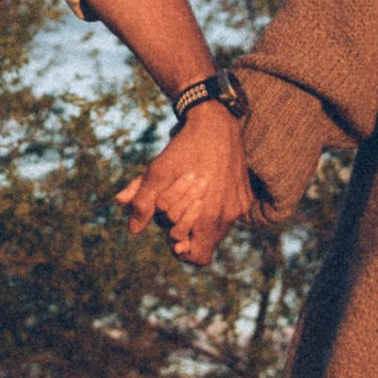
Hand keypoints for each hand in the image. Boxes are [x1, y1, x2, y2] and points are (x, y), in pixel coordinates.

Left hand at [117, 104, 251, 265]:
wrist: (216, 121)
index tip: (171, 237)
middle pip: (203, 242)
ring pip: (215, 228)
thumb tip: (133, 230)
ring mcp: (240, 205)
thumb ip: (143, 203)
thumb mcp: (158, 173)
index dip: (182, 251)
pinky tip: (203, 186)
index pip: (199, 257)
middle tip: (173, 205)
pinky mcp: (245, 195)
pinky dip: (211, 207)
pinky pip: (226, 214)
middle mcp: (230, 215)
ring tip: (186, 193)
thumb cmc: (184, 148)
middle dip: (184, 228)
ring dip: (197, 218)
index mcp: (210, 216)